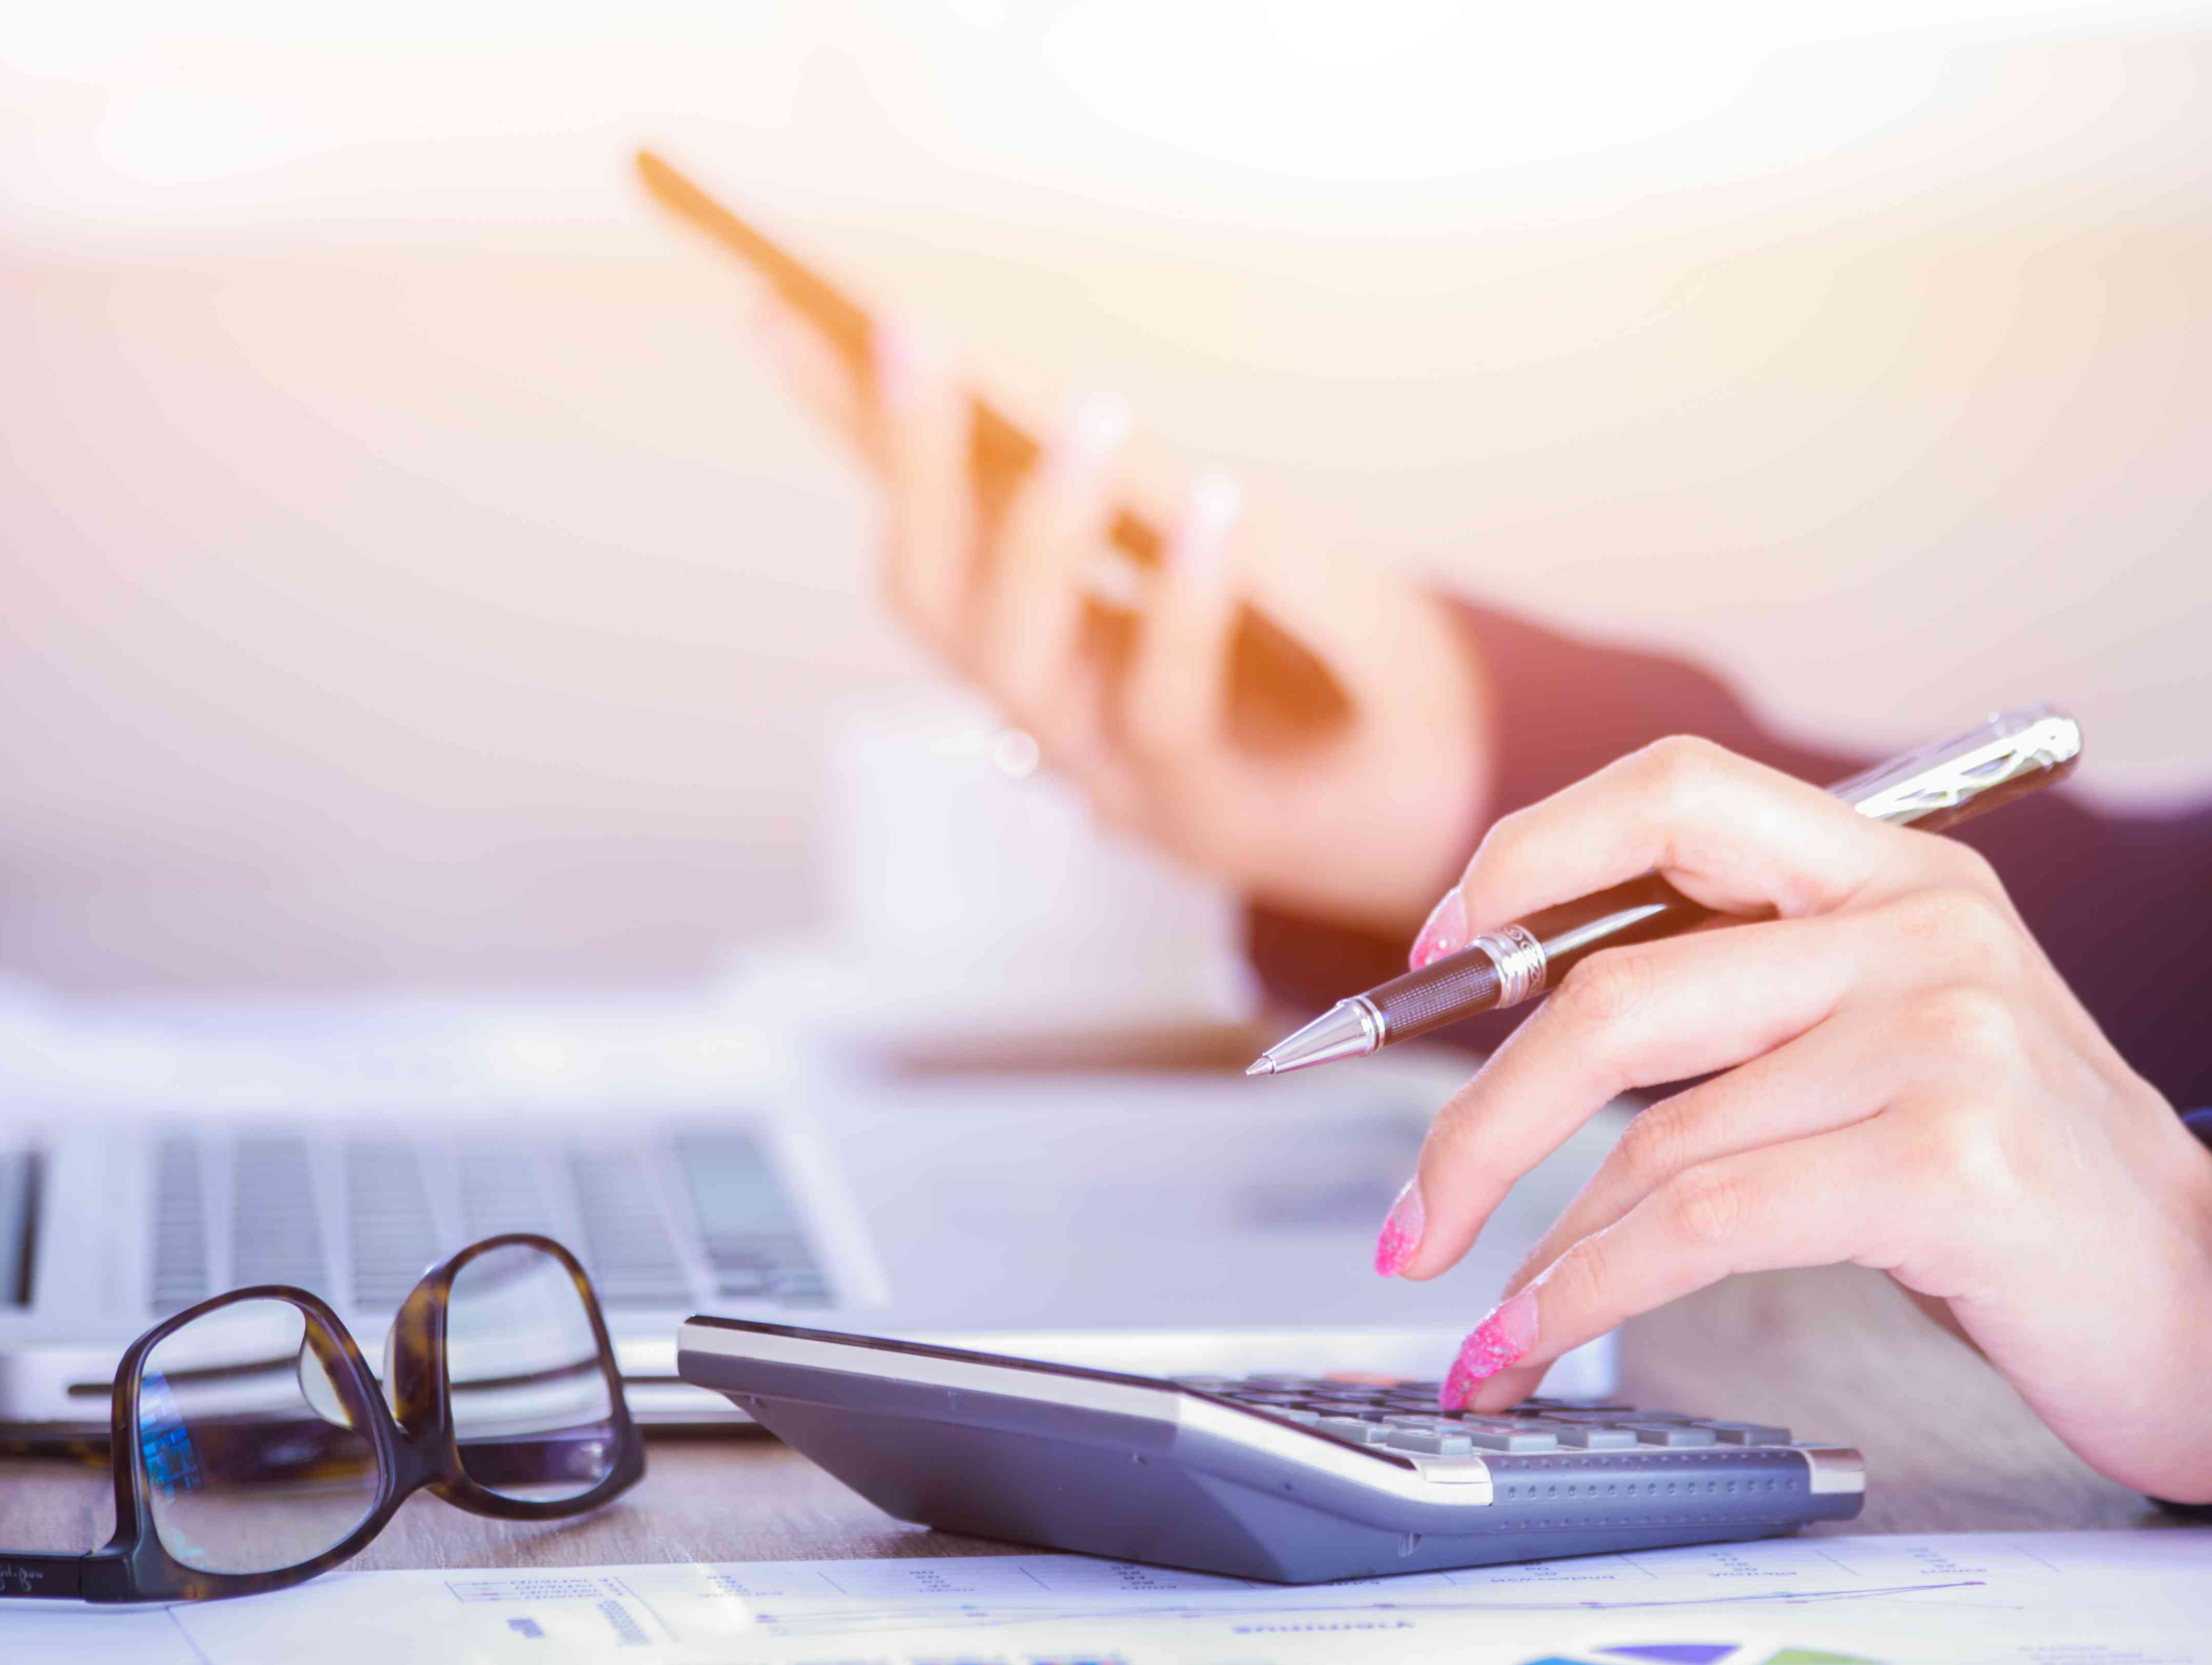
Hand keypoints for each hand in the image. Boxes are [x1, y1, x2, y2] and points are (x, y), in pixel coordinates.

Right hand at [746, 298, 1489, 932]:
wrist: (1433, 787)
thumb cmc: (1316, 648)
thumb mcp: (1213, 538)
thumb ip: (1119, 480)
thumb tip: (1017, 381)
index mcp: (1026, 632)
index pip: (910, 518)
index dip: (843, 429)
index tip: (778, 307)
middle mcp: (1037, 708)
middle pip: (933, 598)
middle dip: (910, 466)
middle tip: (906, 337)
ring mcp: (1104, 769)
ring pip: (1018, 662)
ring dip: (1039, 531)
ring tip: (1086, 416)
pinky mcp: (1199, 810)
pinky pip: (1164, 705)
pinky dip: (1182, 605)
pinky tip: (1212, 508)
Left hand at [1379, 736, 2211, 1505]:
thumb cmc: (2025, 1186)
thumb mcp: (1891, 1039)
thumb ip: (1743, 997)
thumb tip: (1514, 1021)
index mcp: (1897, 871)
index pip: (1673, 789)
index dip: (1526, 858)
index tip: (1429, 956)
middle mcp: (1921, 930)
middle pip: (1616, 989)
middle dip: (1478, 1118)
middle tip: (1408, 1217)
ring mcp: (1944, 1039)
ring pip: (1651, 1137)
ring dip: (1536, 1248)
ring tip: (1482, 1320)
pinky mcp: (1950, 1164)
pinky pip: (1699, 1226)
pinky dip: (1583, 1297)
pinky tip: (1530, 1345)